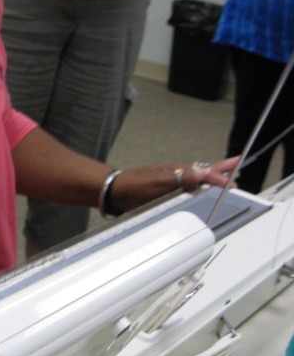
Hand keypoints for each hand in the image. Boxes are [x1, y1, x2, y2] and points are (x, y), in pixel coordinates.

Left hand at [110, 157, 238, 213]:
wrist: (117, 192)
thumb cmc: (136, 185)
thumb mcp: (161, 181)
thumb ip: (184, 178)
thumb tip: (204, 173)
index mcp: (181, 171)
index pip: (207, 174)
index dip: (221, 178)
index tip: (231, 183)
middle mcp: (180, 175)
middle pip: (206, 172)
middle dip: (223, 168)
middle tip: (238, 163)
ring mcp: (174, 183)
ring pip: (199, 180)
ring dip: (213, 178)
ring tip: (226, 177)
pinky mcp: (168, 192)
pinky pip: (189, 189)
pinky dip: (200, 188)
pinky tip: (202, 191)